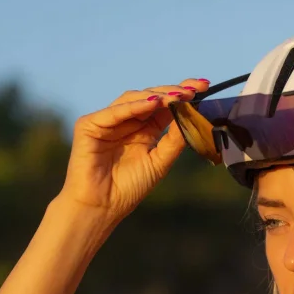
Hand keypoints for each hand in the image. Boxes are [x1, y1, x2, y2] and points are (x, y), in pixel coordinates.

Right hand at [58, 77, 210, 219]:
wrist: (102, 207)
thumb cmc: (128, 189)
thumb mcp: (159, 162)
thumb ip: (173, 140)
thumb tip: (190, 115)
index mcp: (143, 130)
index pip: (164, 106)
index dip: (182, 95)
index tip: (204, 86)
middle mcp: (126, 121)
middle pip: (150, 97)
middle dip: (173, 91)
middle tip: (194, 88)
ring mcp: (107, 121)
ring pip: (133, 99)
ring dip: (157, 95)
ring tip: (177, 96)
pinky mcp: (89, 124)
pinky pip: (115, 111)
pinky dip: (135, 106)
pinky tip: (154, 102)